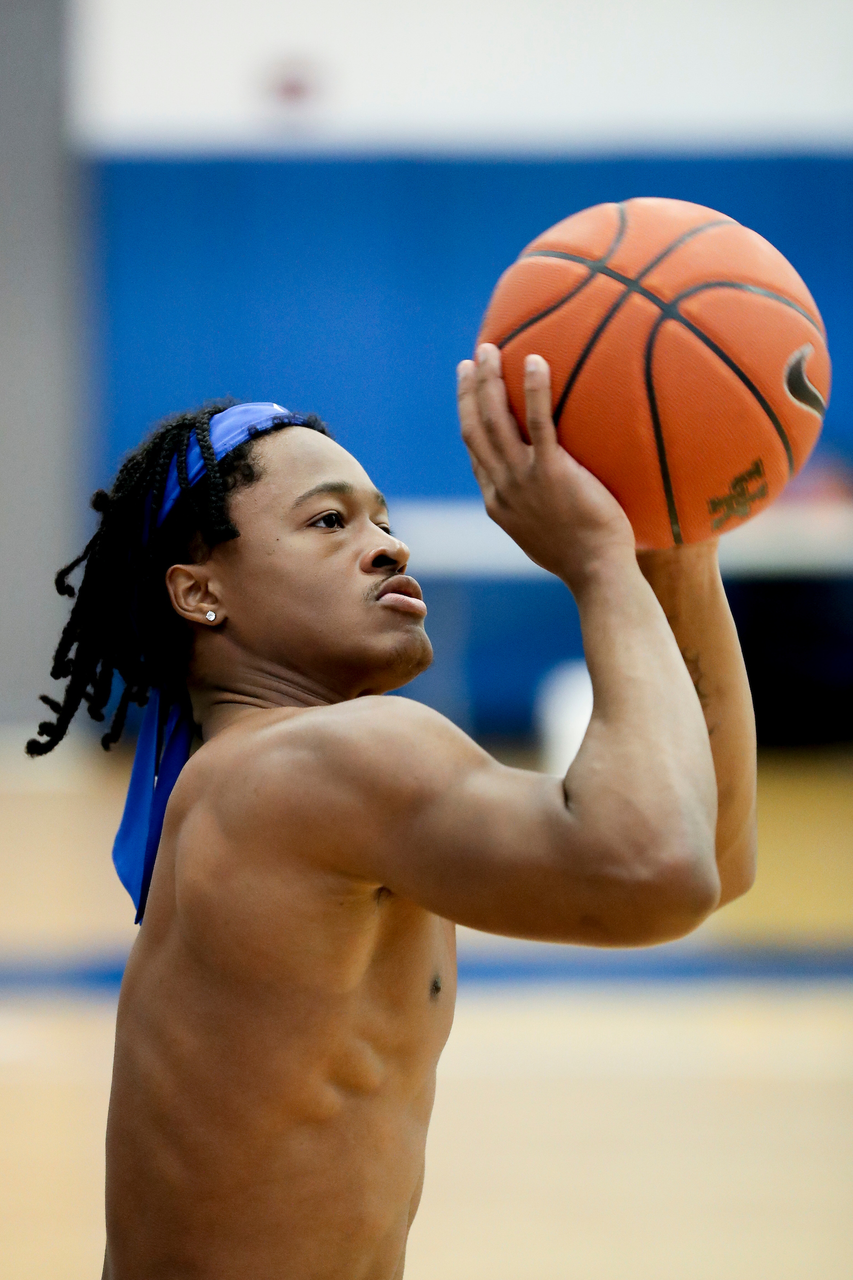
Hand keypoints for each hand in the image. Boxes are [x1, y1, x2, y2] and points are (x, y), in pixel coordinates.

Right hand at [457, 344, 634, 590]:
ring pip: (493, 421)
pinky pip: (539, 423)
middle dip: (468, 390)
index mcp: (497, 501)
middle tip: (473, 358)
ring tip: (490, 349)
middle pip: (473, 429)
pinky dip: (534, 390)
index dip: (468, 416)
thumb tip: (561, 485)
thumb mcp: (551, 533)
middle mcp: (501, 488)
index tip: (469, 390)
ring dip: (487, 381)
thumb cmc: (585, 558)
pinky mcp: (552, 473)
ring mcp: (523, 481)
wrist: (596, 573)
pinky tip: (536, 361)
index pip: (475, 452)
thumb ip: (545, 504)